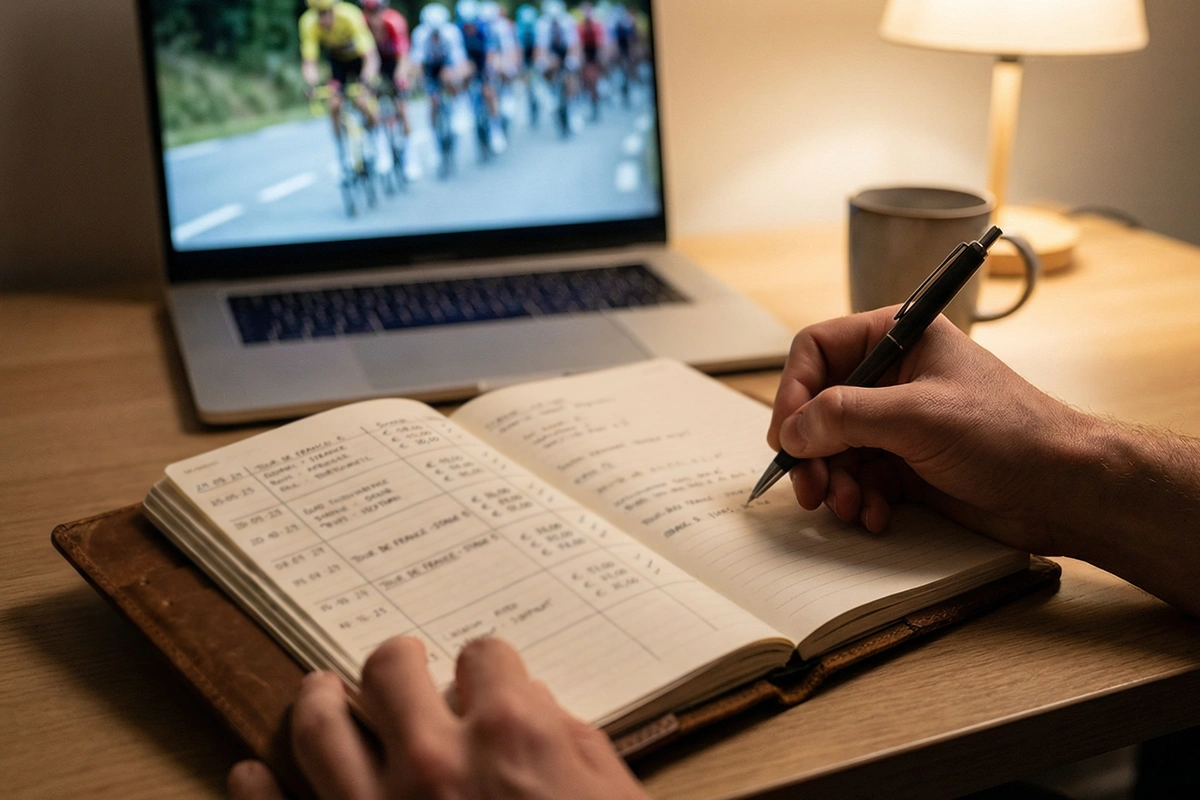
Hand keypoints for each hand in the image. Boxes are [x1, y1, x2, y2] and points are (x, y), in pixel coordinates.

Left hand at [228, 636, 650, 799]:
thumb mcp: (612, 798)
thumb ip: (568, 742)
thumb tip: (532, 706)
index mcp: (509, 735)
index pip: (484, 657)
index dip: (488, 668)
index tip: (483, 678)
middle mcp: (433, 761)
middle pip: (391, 669)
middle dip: (398, 660)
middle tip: (399, 664)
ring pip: (318, 725)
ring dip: (316, 699)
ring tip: (317, 690)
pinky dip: (255, 789)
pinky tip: (251, 773)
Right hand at [767, 308, 1091, 553]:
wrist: (1065, 490)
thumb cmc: (1010, 434)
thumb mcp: (919, 415)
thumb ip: (846, 416)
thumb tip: (792, 430)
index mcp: (898, 338)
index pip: (818, 350)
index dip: (793, 391)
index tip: (787, 435)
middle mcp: (893, 377)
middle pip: (818, 407)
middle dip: (811, 451)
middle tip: (810, 487)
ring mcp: (898, 423)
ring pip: (834, 450)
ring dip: (834, 483)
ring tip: (850, 506)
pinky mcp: (906, 465)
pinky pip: (859, 480)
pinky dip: (860, 501)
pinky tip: (878, 515)